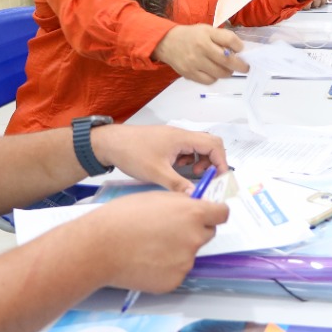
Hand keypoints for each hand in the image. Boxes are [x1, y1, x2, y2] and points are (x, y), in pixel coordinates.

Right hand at [89, 193, 229, 293]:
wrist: (99, 247)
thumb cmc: (121, 219)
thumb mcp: (155, 197)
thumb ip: (180, 203)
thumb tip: (194, 205)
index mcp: (192, 213)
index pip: (222, 214)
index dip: (214, 213)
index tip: (208, 215)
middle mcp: (194, 238)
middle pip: (208, 233)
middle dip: (194, 230)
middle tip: (168, 230)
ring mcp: (186, 262)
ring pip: (189, 254)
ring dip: (177, 250)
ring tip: (149, 246)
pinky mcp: (174, 280)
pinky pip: (176, 272)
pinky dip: (165, 268)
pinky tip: (146, 261)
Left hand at [91, 124, 226, 190]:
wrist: (110, 143)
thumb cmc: (131, 153)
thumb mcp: (156, 173)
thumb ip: (178, 185)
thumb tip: (195, 196)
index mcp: (182, 138)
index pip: (213, 145)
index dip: (221, 161)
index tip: (219, 178)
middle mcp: (180, 135)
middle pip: (209, 144)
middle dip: (212, 161)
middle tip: (206, 177)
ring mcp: (173, 138)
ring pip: (197, 147)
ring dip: (200, 161)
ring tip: (190, 175)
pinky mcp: (166, 143)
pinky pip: (185, 150)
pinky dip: (187, 160)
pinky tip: (177, 170)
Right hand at [153, 24, 248, 83]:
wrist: (167, 43)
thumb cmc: (191, 36)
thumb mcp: (207, 30)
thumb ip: (222, 38)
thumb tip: (239, 51)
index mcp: (206, 34)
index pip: (229, 40)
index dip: (239, 46)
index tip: (241, 49)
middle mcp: (201, 48)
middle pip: (227, 60)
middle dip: (240, 65)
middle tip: (245, 67)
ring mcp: (195, 63)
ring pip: (220, 73)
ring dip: (228, 72)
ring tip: (227, 69)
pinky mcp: (189, 74)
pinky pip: (209, 81)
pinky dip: (215, 78)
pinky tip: (213, 72)